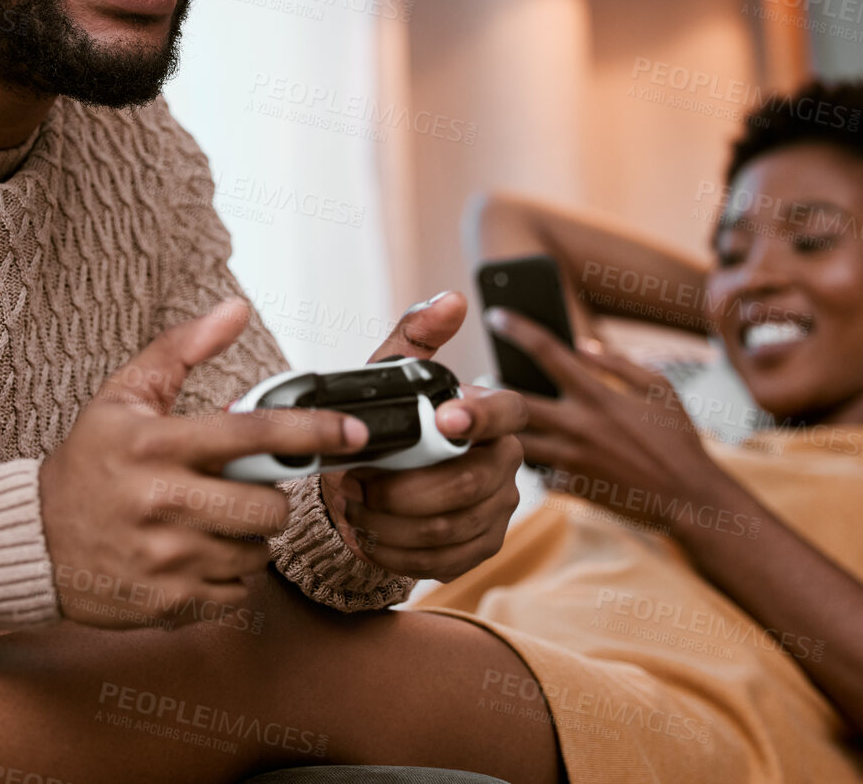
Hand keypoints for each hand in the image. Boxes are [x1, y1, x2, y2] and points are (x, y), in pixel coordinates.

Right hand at [40, 298, 369, 628]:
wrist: (32, 539)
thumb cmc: (87, 464)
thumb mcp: (124, 396)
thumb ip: (181, 349)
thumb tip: (234, 308)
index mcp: (157, 444)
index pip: (252, 435)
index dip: (312, 431)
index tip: (351, 431)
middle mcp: (164, 501)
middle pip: (269, 506)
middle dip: (266, 497)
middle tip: (238, 489)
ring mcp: (167, 558)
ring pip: (257, 553)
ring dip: (246, 539)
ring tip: (208, 523)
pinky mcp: (168, 603)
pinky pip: (236, 594)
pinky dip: (227, 577)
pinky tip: (194, 557)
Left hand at [319, 291, 525, 580]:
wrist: (368, 479)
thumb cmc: (386, 420)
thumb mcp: (390, 373)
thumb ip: (416, 336)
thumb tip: (452, 300)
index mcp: (493, 414)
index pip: (510, 412)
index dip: (481, 417)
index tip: (445, 419)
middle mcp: (506, 462)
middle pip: (469, 484)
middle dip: (402, 488)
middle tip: (355, 481)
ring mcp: (497, 509)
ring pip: (449, 528)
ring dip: (389, 521)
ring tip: (352, 505)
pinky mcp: (479, 547)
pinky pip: (442, 562)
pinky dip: (394, 552)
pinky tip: (366, 536)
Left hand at [486, 307, 727, 531]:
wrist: (690, 500)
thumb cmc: (678, 440)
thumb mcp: (659, 390)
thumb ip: (618, 364)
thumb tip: (582, 345)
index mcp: (598, 396)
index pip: (548, 352)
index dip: (518, 329)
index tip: (496, 316)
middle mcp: (578, 426)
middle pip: (514, 402)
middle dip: (485, 390)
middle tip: (470, 381)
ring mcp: (571, 459)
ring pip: (514, 441)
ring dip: (493, 429)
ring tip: (481, 418)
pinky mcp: (570, 487)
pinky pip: (534, 473)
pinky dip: (523, 461)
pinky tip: (513, 453)